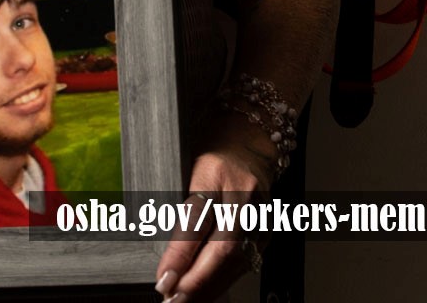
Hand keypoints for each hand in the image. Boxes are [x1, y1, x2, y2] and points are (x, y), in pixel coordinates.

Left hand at [153, 130, 272, 301]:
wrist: (250, 139)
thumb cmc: (213, 150)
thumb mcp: (187, 166)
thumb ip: (178, 202)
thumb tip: (159, 243)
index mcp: (216, 173)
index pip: (195, 220)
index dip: (180, 255)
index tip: (163, 278)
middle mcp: (242, 195)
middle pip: (221, 248)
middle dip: (196, 281)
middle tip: (172, 299)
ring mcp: (259, 214)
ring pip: (235, 260)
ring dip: (209, 286)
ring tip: (183, 301)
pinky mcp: (267, 229)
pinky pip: (246, 261)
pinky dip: (224, 279)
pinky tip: (207, 292)